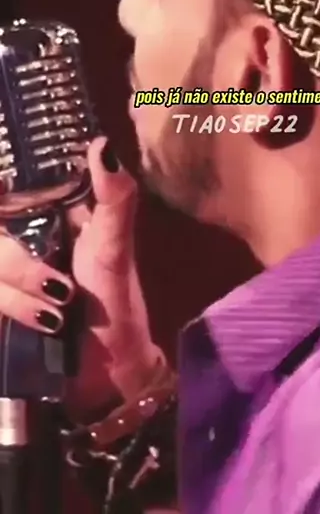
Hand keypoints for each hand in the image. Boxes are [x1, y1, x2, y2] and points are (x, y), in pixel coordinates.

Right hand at [0, 136, 161, 419]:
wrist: (107, 370)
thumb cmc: (114, 301)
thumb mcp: (114, 247)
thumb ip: (113, 197)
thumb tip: (102, 143)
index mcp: (45, 211)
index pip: (9, 187)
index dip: (3, 184)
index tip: (6, 185)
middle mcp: (18, 235)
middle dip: (17, 264)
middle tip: (59, 287)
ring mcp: (6, 272)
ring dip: (19, 291)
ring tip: (57, 312)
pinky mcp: (0, 301)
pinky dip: (17, 308)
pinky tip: (45, 323)